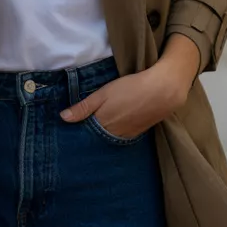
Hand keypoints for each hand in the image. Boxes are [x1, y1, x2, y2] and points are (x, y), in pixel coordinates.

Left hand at [59, 35, 199, 137]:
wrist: (163, 91)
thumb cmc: (130, 88)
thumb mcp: (103, 93)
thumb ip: (84, 107)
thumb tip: (63, 118)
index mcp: (103, 124)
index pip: (84, 134)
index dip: (77, 131)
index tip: (68, 130)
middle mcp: (114, 135)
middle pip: (96, 138)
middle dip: (88, 135)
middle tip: (79, 128)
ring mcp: (127, 135)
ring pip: (109, 138)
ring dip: (102, 134)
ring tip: (95, 126)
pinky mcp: (138, 132)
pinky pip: (121, 136)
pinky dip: (115, 133)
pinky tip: (114, 124)